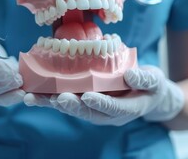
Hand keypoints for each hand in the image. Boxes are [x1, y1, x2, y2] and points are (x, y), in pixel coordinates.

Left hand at [24, 66, 183, 125]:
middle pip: (87, 112)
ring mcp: (94, 109)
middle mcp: (106, 114)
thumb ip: (144, 79)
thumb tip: (130, 75)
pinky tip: (33, 95)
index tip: (88, 96)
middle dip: (71, 105)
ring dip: (53, 103)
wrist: (147, 95)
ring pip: (72, 108)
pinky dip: (49, 99)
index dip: (100, 103)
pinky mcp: (85, 102)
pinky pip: (67, 101)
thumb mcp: (154, 81)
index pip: (112, 108)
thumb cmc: (151, 87)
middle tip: (58, 98)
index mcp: (126, 109)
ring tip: (35, 97)